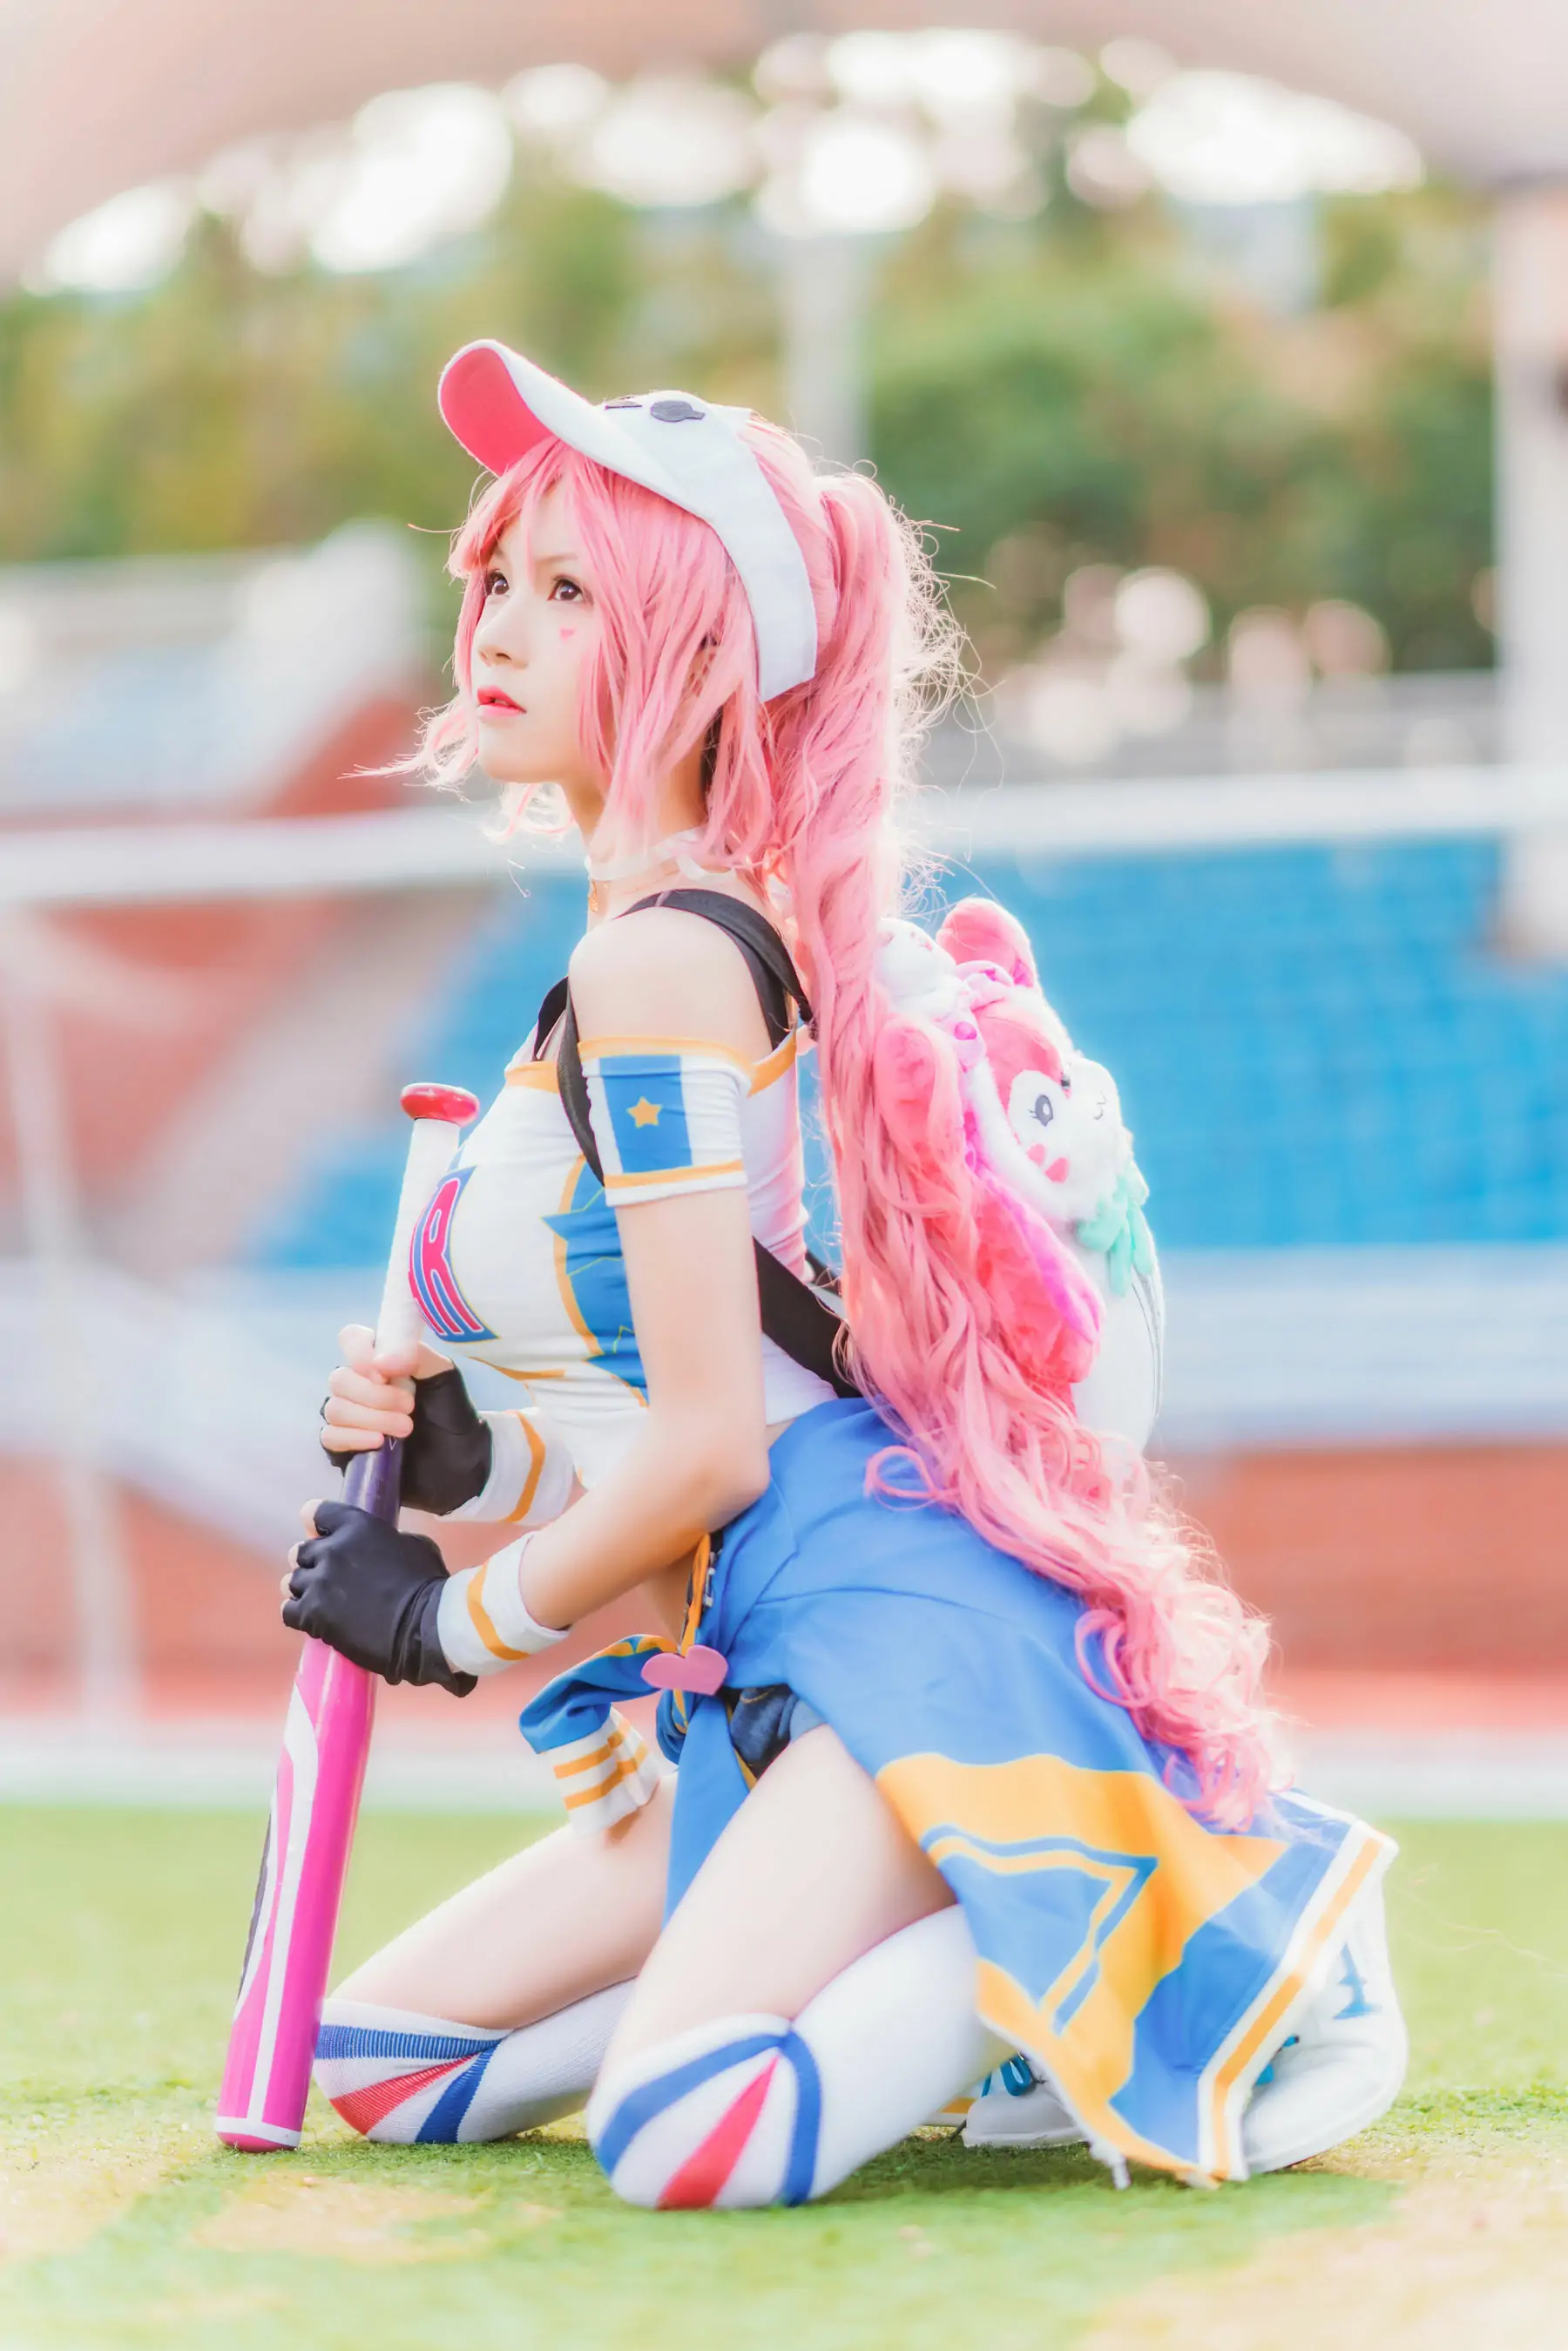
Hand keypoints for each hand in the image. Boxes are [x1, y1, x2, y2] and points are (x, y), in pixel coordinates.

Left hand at [282, 1499, 475, 1695]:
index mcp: (356, 1526)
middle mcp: (331, 1550)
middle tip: (327, 1578)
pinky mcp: (311, 1615)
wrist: (423, 1626)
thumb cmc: (428, 1584)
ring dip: (304, 1590)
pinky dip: (299, 1614)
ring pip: (292, 1582)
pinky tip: (313, 1620)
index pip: (317, 1513)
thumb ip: (388, 1541)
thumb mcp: (415, 1545)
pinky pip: (289, 1611)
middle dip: (311, 1562)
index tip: (320, 1533)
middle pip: (300, 1551)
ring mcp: (318, 1583)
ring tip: (320, 1602)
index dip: (317, 1523)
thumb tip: (382, 1548)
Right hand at [320, 1323, 450, 1457]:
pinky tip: (378, 1442)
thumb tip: (380, 1361)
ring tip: (405, 1429)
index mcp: (381, 1362)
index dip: (360, 1353)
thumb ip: (419, 1357)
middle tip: (409, 1407)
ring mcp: (350, 1417)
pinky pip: (330, 1436)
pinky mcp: (344, 1447)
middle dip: (376, 1395)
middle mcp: (360, 1385)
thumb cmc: (452, 1419)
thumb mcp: (446, 1380)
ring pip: (335, 1408)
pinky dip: (354, 1437)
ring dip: (371, 1418)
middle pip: (340, 1378)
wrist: (457, 1467)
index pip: (351, 1339)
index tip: (384, 1373)